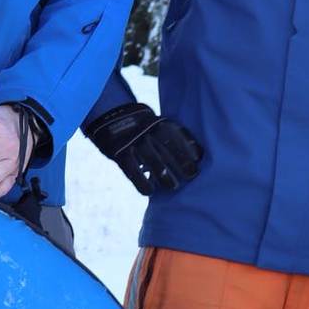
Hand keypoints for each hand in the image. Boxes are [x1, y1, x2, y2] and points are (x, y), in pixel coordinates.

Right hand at [83, 102, 202, 195]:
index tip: (198, 158)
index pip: (179, 135)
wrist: (110, 116)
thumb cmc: (142, 125)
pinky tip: (150, 191)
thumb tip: (195, 156)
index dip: (190, 147)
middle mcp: (148, 131)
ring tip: (173, 186)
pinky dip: (142, 183)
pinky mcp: (119, 154)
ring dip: (165, 176)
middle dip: (182, 163)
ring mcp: (133, 142)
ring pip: (153, 161)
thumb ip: (172, 136)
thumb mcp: (157, 122)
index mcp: (159, 123)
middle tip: (191, 176)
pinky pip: (133, 171)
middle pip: (169, 148)